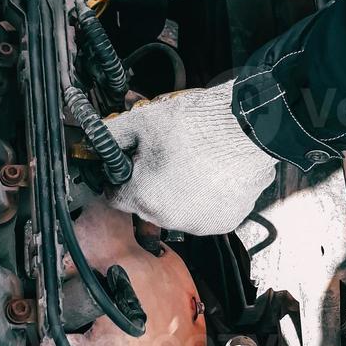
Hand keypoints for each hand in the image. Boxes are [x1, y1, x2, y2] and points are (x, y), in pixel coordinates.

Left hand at [105, 82, 276, 236]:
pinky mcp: (226, 221)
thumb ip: (112, 135)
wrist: (249, 126)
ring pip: (177, 208)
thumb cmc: (199, 124)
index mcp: (144, 198)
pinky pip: (207, 211)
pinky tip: (212, 172)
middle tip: (165, 154)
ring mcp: (200, 223)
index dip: (120, 176)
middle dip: (151, 180)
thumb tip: (95, 137)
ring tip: (193, 160)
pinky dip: (207, 195)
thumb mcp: (144, 122)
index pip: (115, 196)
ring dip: (179, 189)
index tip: (131, 164)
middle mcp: (170, 219)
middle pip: (147, 202)